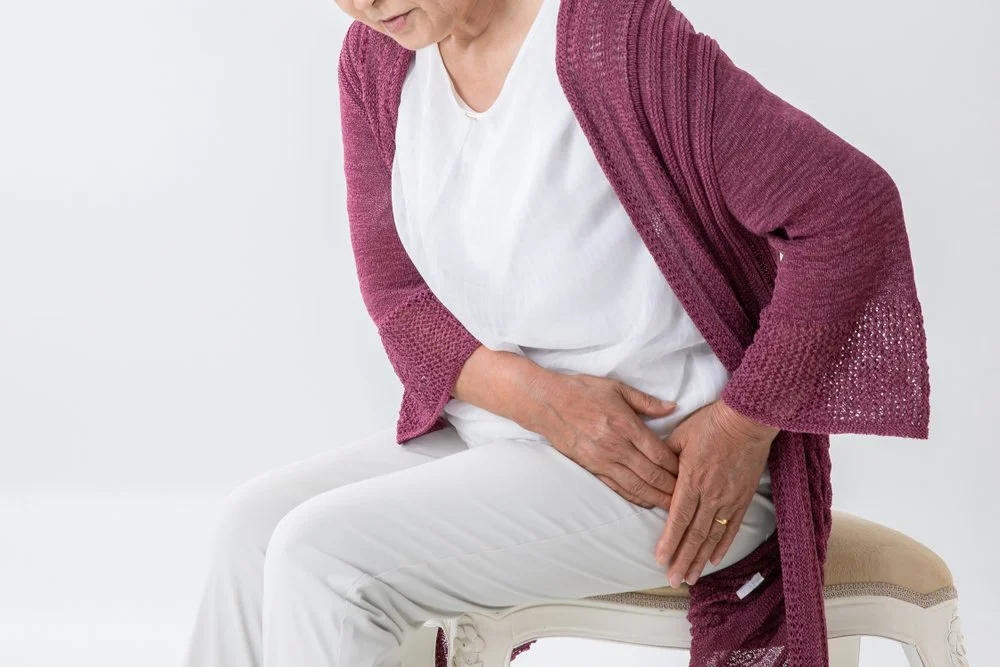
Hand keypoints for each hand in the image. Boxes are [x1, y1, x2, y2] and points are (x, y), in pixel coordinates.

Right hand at [527, 371, 681, 509]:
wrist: (546, 403)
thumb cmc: (581, 391)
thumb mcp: (617, 388)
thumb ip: (646, 401)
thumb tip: (673, 407)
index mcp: (626, 426)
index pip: (659, 453)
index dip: (677, 467)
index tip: (691, 472)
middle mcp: (617, 447)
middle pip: (652, 474)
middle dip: (672, 488)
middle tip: (690, 497)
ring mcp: (603, 461)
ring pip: (637, 486)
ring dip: (657, 498)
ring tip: (673, 507)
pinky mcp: (591, 468)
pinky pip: (617, 488)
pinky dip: (634, 498)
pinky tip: (646, 502)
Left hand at [654, 397, 777, 586]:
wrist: (747, 420)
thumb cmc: (710, 424)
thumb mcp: (680, 436)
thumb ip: (665, 458)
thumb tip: (653, 472)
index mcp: (691, 480)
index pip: (677, 518)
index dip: (668, 542)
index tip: (660, 559)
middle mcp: (710, 495)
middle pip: (694, 534)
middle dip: (682, 559)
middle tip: (673, 580)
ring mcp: (728, 499)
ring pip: (712, 536)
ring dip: (700, 559)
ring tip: (690, 577)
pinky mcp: (742, 498)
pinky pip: (731, 527)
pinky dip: (722, 545)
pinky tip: (714, 559)